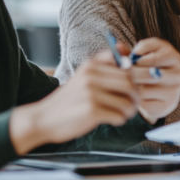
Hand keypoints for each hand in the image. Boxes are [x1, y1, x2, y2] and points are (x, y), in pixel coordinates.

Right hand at [10, 51, 138, 154]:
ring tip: (125, 112)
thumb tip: (129, 59)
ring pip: (128, 99)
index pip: (124, 62)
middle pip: (130, 81)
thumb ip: (104, 67)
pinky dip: (121, 119)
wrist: (43, 119)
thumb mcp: (83, 76)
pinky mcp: (91, 111)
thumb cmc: (69, 99)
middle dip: (136, 93)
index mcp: (91, 65)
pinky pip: (119, 115)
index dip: (134, 73)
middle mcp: (92, 76)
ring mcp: (92, 93)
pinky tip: (115, 120)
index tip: (133, 83)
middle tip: (134, 102)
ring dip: (131, 109)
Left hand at [127, 38, 179, 124]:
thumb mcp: (143, 56)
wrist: (162, 91)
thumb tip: (117, 47)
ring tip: (127, 84)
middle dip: (130, 74)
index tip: (128, 61)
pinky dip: (136, 100)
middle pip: (147, 74)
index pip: (152, 57)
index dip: (135, 59)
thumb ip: (130, 52)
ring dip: (132, 88)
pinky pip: (146, 103)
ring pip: (144, 89)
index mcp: (173, 56)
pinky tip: (135, 95)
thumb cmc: (150, 68)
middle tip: (121, 75)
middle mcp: (177, 73)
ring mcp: (174, 90)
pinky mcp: (169, 104)